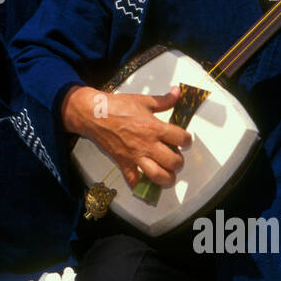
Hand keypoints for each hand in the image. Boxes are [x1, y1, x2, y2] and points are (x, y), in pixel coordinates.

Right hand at [62, 85, 192, 187]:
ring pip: (157, 175)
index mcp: (154, 127)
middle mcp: (147, 144)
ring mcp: (135, 156)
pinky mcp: (124, 163)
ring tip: (168, 175)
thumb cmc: (117, 106)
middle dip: (179, 163)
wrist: (94, 114)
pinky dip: (141, 188)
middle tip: (176, 159)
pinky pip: (133, 181)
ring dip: (167, 178)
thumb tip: (177, 92)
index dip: (187, 141)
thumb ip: (164, 100)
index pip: (181, 139)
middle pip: (173, 161)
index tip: (184, 141)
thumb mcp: (143, 100)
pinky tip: (146, 188)